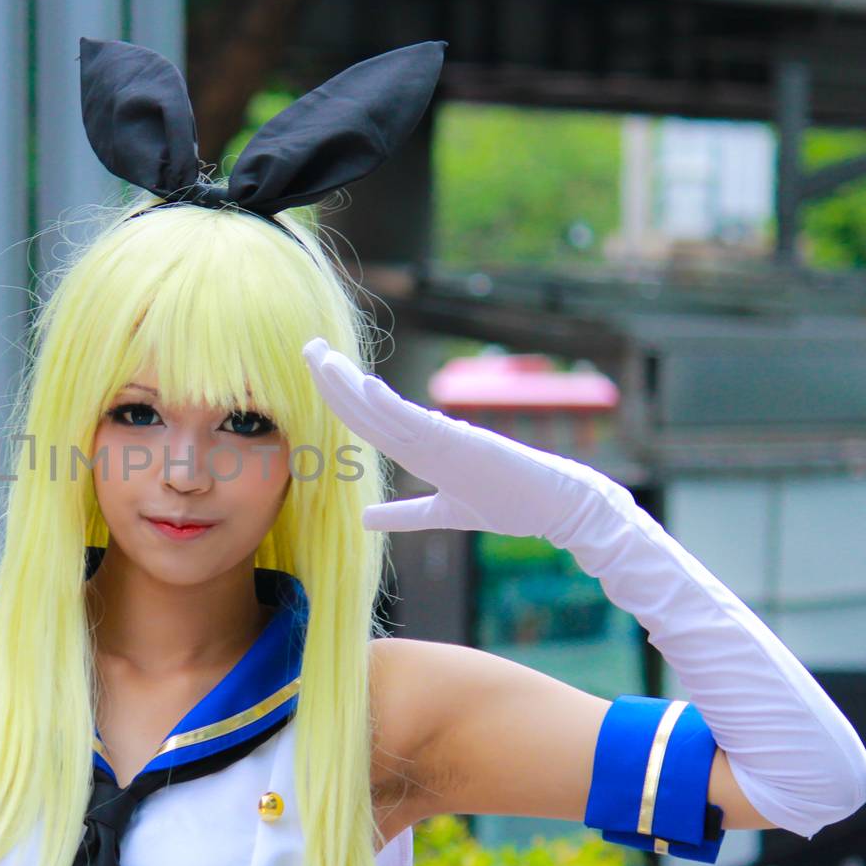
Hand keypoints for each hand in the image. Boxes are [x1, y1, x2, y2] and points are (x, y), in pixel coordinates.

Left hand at [301, 337, 628, 543]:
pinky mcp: (463, 446)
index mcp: (419, 448)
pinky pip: (418, 425)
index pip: (366, 418)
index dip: (337, 395)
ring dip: (350, 385)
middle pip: (367, 406)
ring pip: (383, 411)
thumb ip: (404, 513)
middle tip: (307, 347)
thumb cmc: (507, 503)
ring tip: (322, 358)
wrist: (557, 505)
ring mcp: (443, 440)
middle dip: (334, 378)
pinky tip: (366, 387)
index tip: (316, 370)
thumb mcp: (442, 514)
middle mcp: (426, 438)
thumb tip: (364, 518)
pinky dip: (390, 406)